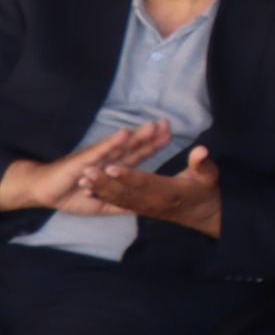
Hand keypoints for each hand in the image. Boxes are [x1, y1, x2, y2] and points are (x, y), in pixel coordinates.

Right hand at [0, 121, 171, 213]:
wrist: (44, 192)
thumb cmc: (71, 195)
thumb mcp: (102, 204)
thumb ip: (121, 205)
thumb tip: (142, 211)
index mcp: (113, 169)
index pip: (138, 155)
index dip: (153, 145)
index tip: (170, 134)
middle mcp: (108, 160)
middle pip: (134, 146)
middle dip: (151, 135)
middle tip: (168, 123)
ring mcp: (97, 158)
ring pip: (121, 146)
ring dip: (137, 136)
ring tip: (154, 126)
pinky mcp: (84, 160)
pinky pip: (101, 151)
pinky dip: (113, 142)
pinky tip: (125, 133)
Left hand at [84, 144, 221, 236]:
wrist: (204, 215)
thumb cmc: (206, 191)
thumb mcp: (210, 176)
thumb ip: (202, 164)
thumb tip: (202, 150)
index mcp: (170, 192)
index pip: (145, 182)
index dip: (128, 175)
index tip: (112, 167)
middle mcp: (155, 202)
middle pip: (127, 191)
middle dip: (106, 181)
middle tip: (88, 171)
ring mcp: (146, 208)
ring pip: (120, 199)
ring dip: (101, 189)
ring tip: (83, 180)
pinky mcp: (141, 210)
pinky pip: (120, 205)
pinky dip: (105, 198)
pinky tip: (90, 191)